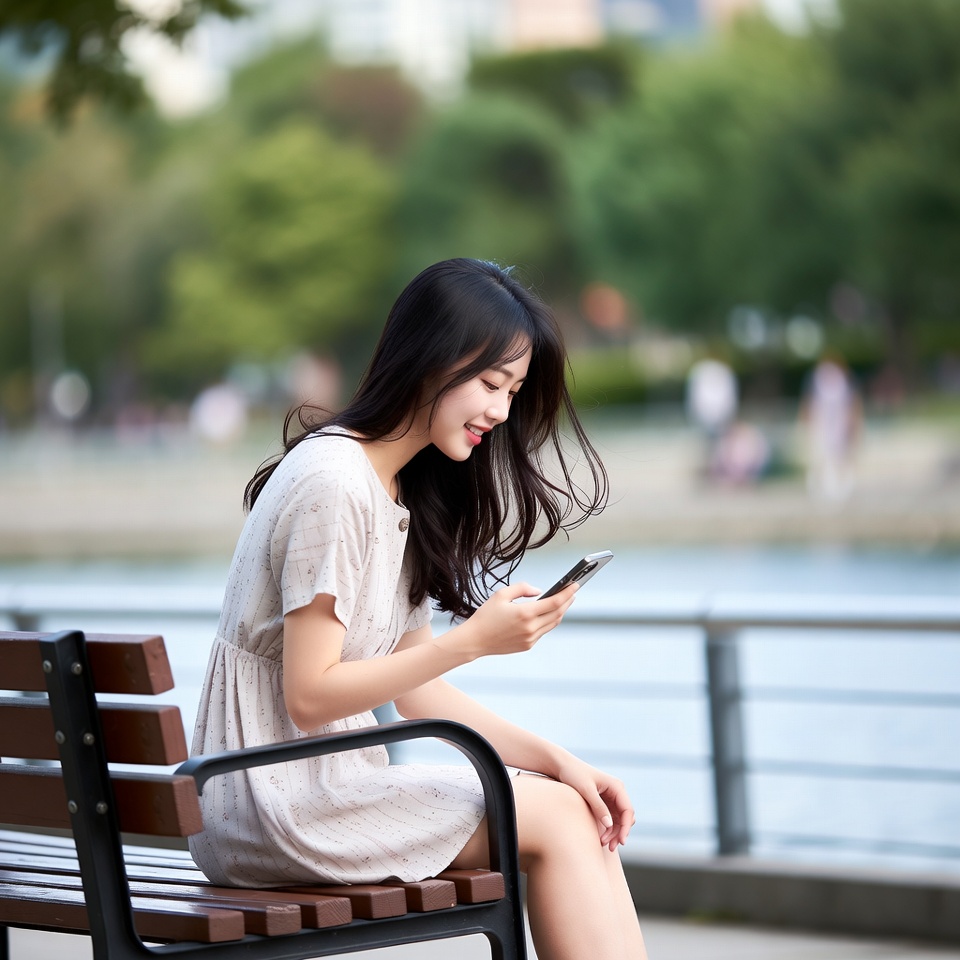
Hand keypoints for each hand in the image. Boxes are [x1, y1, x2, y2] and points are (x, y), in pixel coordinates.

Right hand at [449, 581, 577, 659]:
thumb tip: (539, 591)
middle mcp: (531, 628)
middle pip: (558, 613)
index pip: (555, 602)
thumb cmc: (486, 616)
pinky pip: (543, 631)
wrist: (475, 640)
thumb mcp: (501, 594)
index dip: (567, 593)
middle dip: (567, 601)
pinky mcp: (527, 645)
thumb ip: (523, 588)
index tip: (575, 585)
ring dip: (560, 611)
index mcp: (525, 613)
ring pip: (553, 623)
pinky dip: (549, 621)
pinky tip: (548, 614)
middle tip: (572, 591)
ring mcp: (530, 638)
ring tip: (564, 601)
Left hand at [556, 758, 635, 851]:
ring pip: (619, 821)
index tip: (621, 841)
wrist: (562, 766)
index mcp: (616, 786)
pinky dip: (608, 829)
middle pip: (625, 818)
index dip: (626, 827)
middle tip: (609, 846)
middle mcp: (617, 792)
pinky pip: (611, 819)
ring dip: (614, 833)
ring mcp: (611, 798)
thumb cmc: (574, 774)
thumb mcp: (585, 790)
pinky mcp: (604, 802)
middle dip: (620, 833)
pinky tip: (601, 838)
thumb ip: (598, 806)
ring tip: (603, 844)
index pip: (628, 810)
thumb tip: (609, 825)